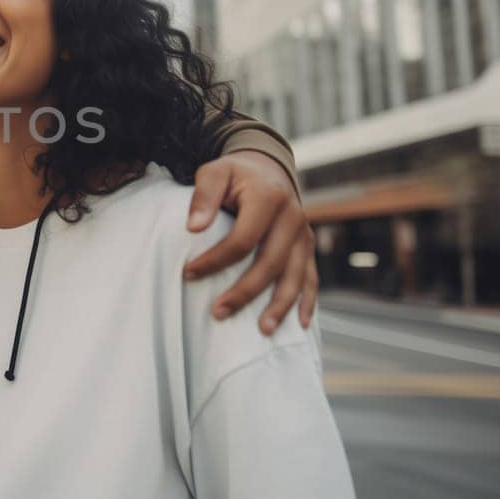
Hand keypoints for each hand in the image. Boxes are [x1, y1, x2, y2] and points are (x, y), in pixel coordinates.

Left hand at [183, 151, 316, 333]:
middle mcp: (292, 217)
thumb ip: (203, 196)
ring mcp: (304, 234)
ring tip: (262, 330)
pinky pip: (311, 278)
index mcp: (269, 198)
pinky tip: (299, 325)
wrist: (266, 167)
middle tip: (217, 313)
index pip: (242, 239)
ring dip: (279, 305)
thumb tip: (193, 228)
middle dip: (244, 292)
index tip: (188, 273)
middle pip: (270, 263)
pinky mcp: (308, 246)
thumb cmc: (234, 174)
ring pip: (295, 276)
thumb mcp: (214, 172)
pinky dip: (307, 302)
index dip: (215, 260)